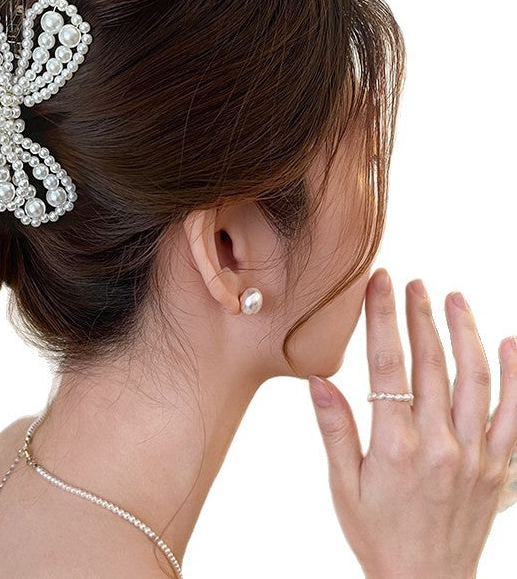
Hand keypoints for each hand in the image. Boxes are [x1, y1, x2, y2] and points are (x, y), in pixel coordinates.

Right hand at [307, 268, 516, 578]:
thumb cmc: (378, 533)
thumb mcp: (344, 485)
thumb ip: (335, 430)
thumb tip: (319, 380)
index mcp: (396, 448)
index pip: (387, 365)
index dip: (382, 319)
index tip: (379, 284)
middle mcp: (441, 446)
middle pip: (431, 364)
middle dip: (419, 315)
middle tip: (412, 282)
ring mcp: (476, 457)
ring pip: (475, 380)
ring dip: (464, 333)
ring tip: (453, 298)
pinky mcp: (499, 469)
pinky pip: (515, 416)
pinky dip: (516, 378)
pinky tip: (510, 343)